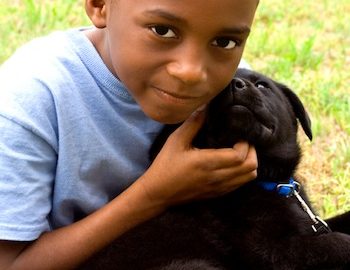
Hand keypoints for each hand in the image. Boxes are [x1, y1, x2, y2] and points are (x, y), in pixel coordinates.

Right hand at [138, 107, 257, 206]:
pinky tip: (234, 164)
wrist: (159, 193)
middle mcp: (217, 177)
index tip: (239, 134)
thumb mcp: (176, 141)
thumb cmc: (166, 165)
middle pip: (250, 167)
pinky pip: (240, 184)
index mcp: (207, 163)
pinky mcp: (218, 194)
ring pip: (248, 177)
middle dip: (252, 152)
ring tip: (240, 151)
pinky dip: (244, 173)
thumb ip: (193, 123)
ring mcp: (219, 188)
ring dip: (250, 163)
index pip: (239, 156)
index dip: (245, 144)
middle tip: (243, 141)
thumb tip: (206, 106)